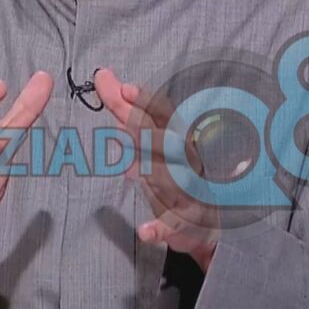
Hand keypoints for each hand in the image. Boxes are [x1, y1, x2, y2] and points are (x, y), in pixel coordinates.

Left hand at [95, 68, 218, 271]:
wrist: (203, 222)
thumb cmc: (173, 173)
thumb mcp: (149, 140)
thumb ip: (126, 111)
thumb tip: (105, 78)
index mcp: (178, 138)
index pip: (164, 115)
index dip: (146, 101)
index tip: (125, 88)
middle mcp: (187, 161)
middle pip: (169, 144)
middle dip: (146, 133)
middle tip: (122, 124)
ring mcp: (189, 192)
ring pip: (174, 181)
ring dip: (155, 174)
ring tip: (132, 170)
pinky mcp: (186, 222)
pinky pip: (174, 225)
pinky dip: (161, 228)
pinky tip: (145, 230)